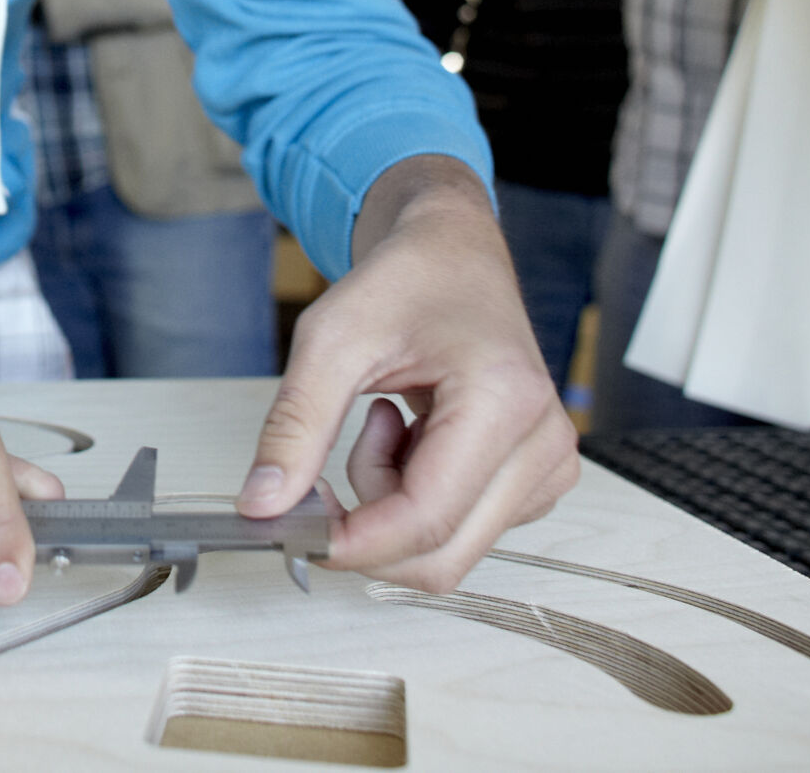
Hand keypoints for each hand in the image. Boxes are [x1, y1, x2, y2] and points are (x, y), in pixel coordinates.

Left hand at [237, 157, 575, 592]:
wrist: (453, 253)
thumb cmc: (407, 280)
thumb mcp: (332, 338)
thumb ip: (296, 426)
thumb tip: (262, 505)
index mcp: (505, 400)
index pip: (426, 519)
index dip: (352, 540)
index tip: (291, 526)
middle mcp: (543, 444)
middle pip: (442, 556)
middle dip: (367, 531)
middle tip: (321, 474)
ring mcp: (547, 466)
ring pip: (445, 549)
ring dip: (388, 506)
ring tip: (380, 425)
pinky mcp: (535, 480)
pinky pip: (460, 532)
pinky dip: (412, 500)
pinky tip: (410, 438)